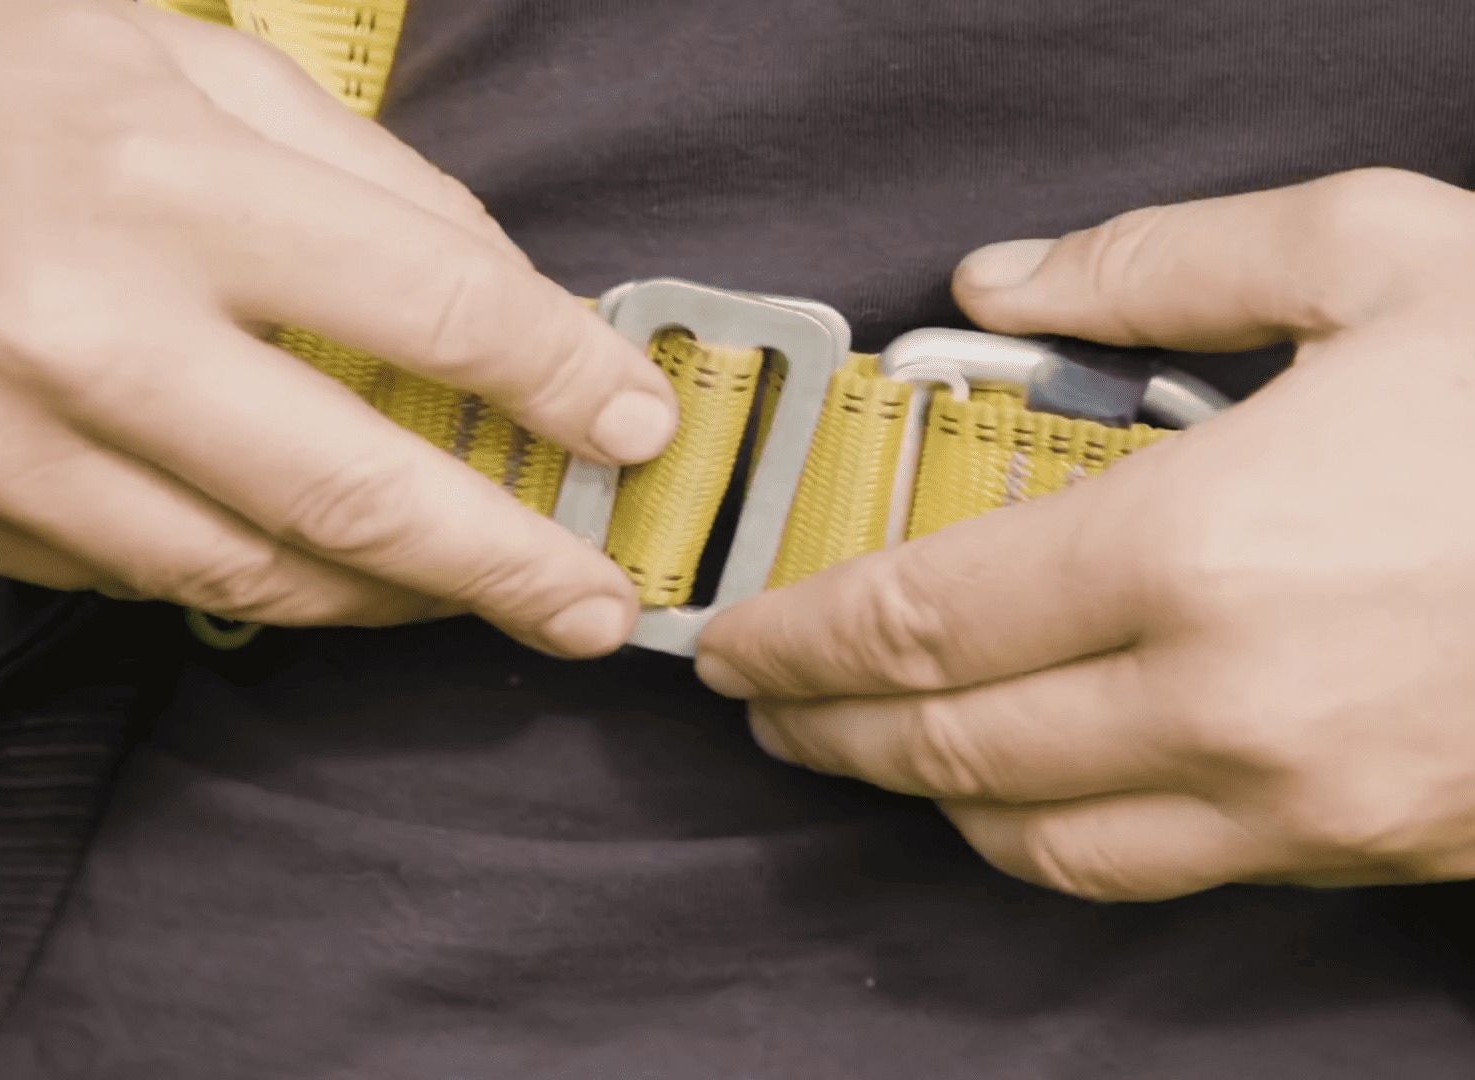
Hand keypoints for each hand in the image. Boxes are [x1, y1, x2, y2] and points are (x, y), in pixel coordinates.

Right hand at [0, 0, 679, 655]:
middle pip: (351, 489)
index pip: (427, 302)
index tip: (634, 429)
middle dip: (503, 563)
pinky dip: (240, 578)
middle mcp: (81, 327)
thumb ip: (335, 171)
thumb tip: (485, 288)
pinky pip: (129, 578)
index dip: (558, 378)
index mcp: (157, 177)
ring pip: (244, 573)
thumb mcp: (152, 49)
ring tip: (458, 591)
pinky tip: (297, 560)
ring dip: (379, 596)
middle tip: (592, 606)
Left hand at [695, 168, 1474, 899]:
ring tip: (867, 745)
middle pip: (947, 747)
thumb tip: (993, 281)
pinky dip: (1049, 837)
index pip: (918, 621)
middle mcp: (1227, 702)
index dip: (800, 641)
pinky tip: (1025, 786)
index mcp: (1204, 546)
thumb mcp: (1383, 256)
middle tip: (765, 706)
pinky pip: (1150, 873)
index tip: (734, 644)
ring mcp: (1298, 803)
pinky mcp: (1362, 855)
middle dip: (828, 730)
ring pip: (1036, 840)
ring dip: (923, 795)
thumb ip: (1160, 259)